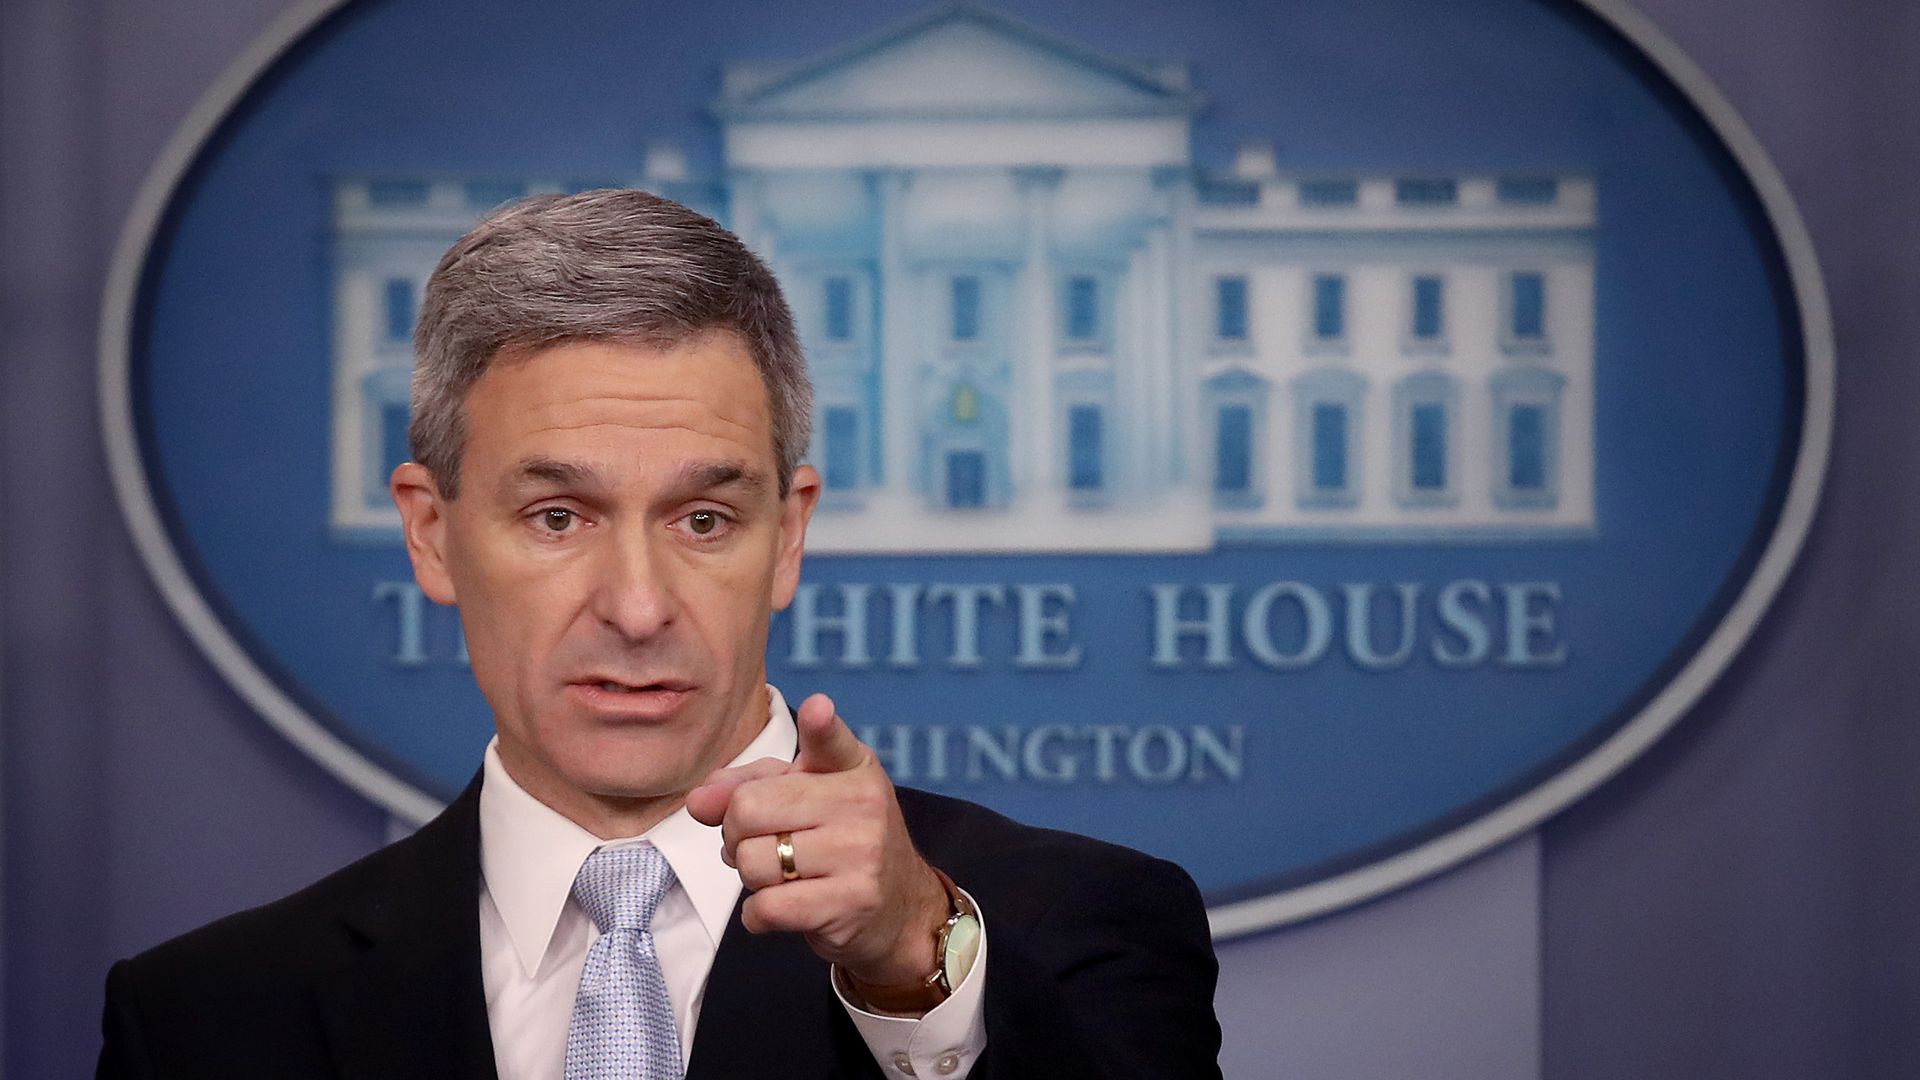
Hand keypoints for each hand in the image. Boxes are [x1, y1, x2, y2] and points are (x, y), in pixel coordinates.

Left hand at [685, 693, 951, 998]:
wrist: (900, 907)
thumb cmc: (840, 841)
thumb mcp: (806, 796)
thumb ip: (748, 785)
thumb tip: (699, 801)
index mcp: (853, 767)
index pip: (830, 740)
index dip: (821, 724)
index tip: (817, 710)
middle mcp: (863, 804)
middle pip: (747, 809)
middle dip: (735, 833)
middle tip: (763, 843)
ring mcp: (861, 854)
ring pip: (751, 861)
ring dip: (750, 876)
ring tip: (780, 875)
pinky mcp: (850, 903)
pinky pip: (766, 907)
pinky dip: (757, 914)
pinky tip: (781, 906)